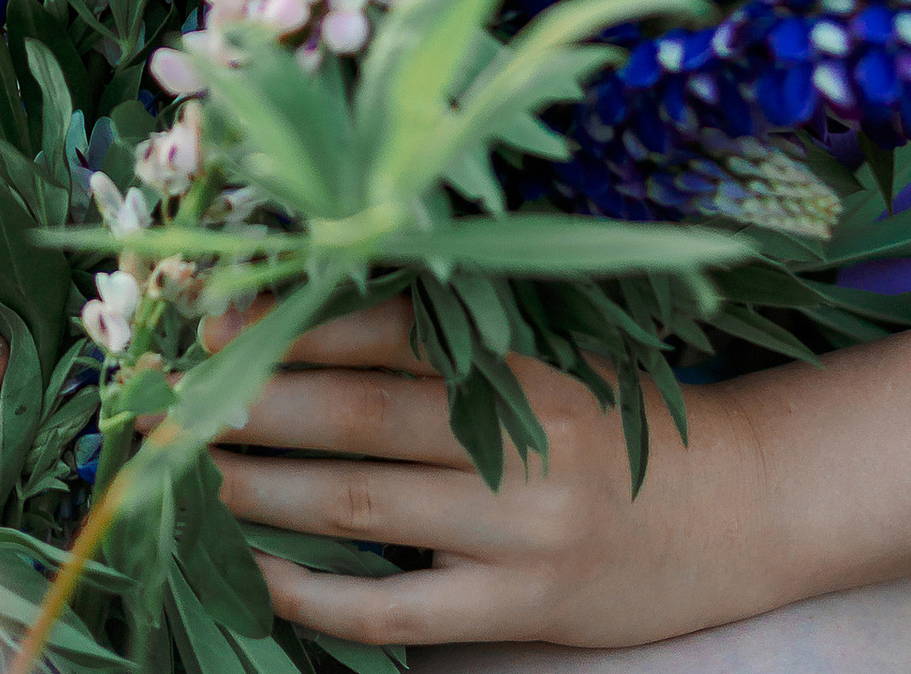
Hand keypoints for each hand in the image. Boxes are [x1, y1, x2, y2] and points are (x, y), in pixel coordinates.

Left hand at [207, 297, 782, 652]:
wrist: (738, 511)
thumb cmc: (630, 415)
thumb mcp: (565, 346)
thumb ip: (470, 330)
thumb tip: (334, 299)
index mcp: (526, 360)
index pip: (389, 334)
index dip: (297, 326)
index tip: (219, 317)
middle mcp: (521, 442)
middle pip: (359, 417)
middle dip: (255, 405)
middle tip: (171, 399)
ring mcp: (518, 533)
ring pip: (363, 506)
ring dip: (263, 489)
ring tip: (189, 475)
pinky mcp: (519, 611)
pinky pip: (397, 609)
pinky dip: (318, 592)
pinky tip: (257, 571)